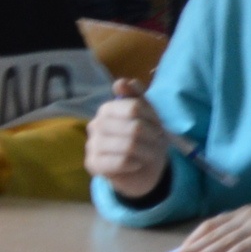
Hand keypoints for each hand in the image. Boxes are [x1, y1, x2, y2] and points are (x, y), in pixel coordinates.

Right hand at [85, 82, 169, 197]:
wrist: (143, 169)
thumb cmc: (145, 139)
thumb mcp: (148, 116)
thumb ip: (137, 97)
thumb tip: (124, 82)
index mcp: (107, 109)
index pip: (134, 107)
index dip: (152, 118)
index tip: (158, 126)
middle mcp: (96, 125)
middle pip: (134, 127)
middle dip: (151, 136)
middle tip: (155, 142)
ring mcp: (92, 145)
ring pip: (128, 145)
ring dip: (147, 151)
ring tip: (149, 153)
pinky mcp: (93, 164)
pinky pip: (120, 162)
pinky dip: (136, 163)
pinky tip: (136, 164)